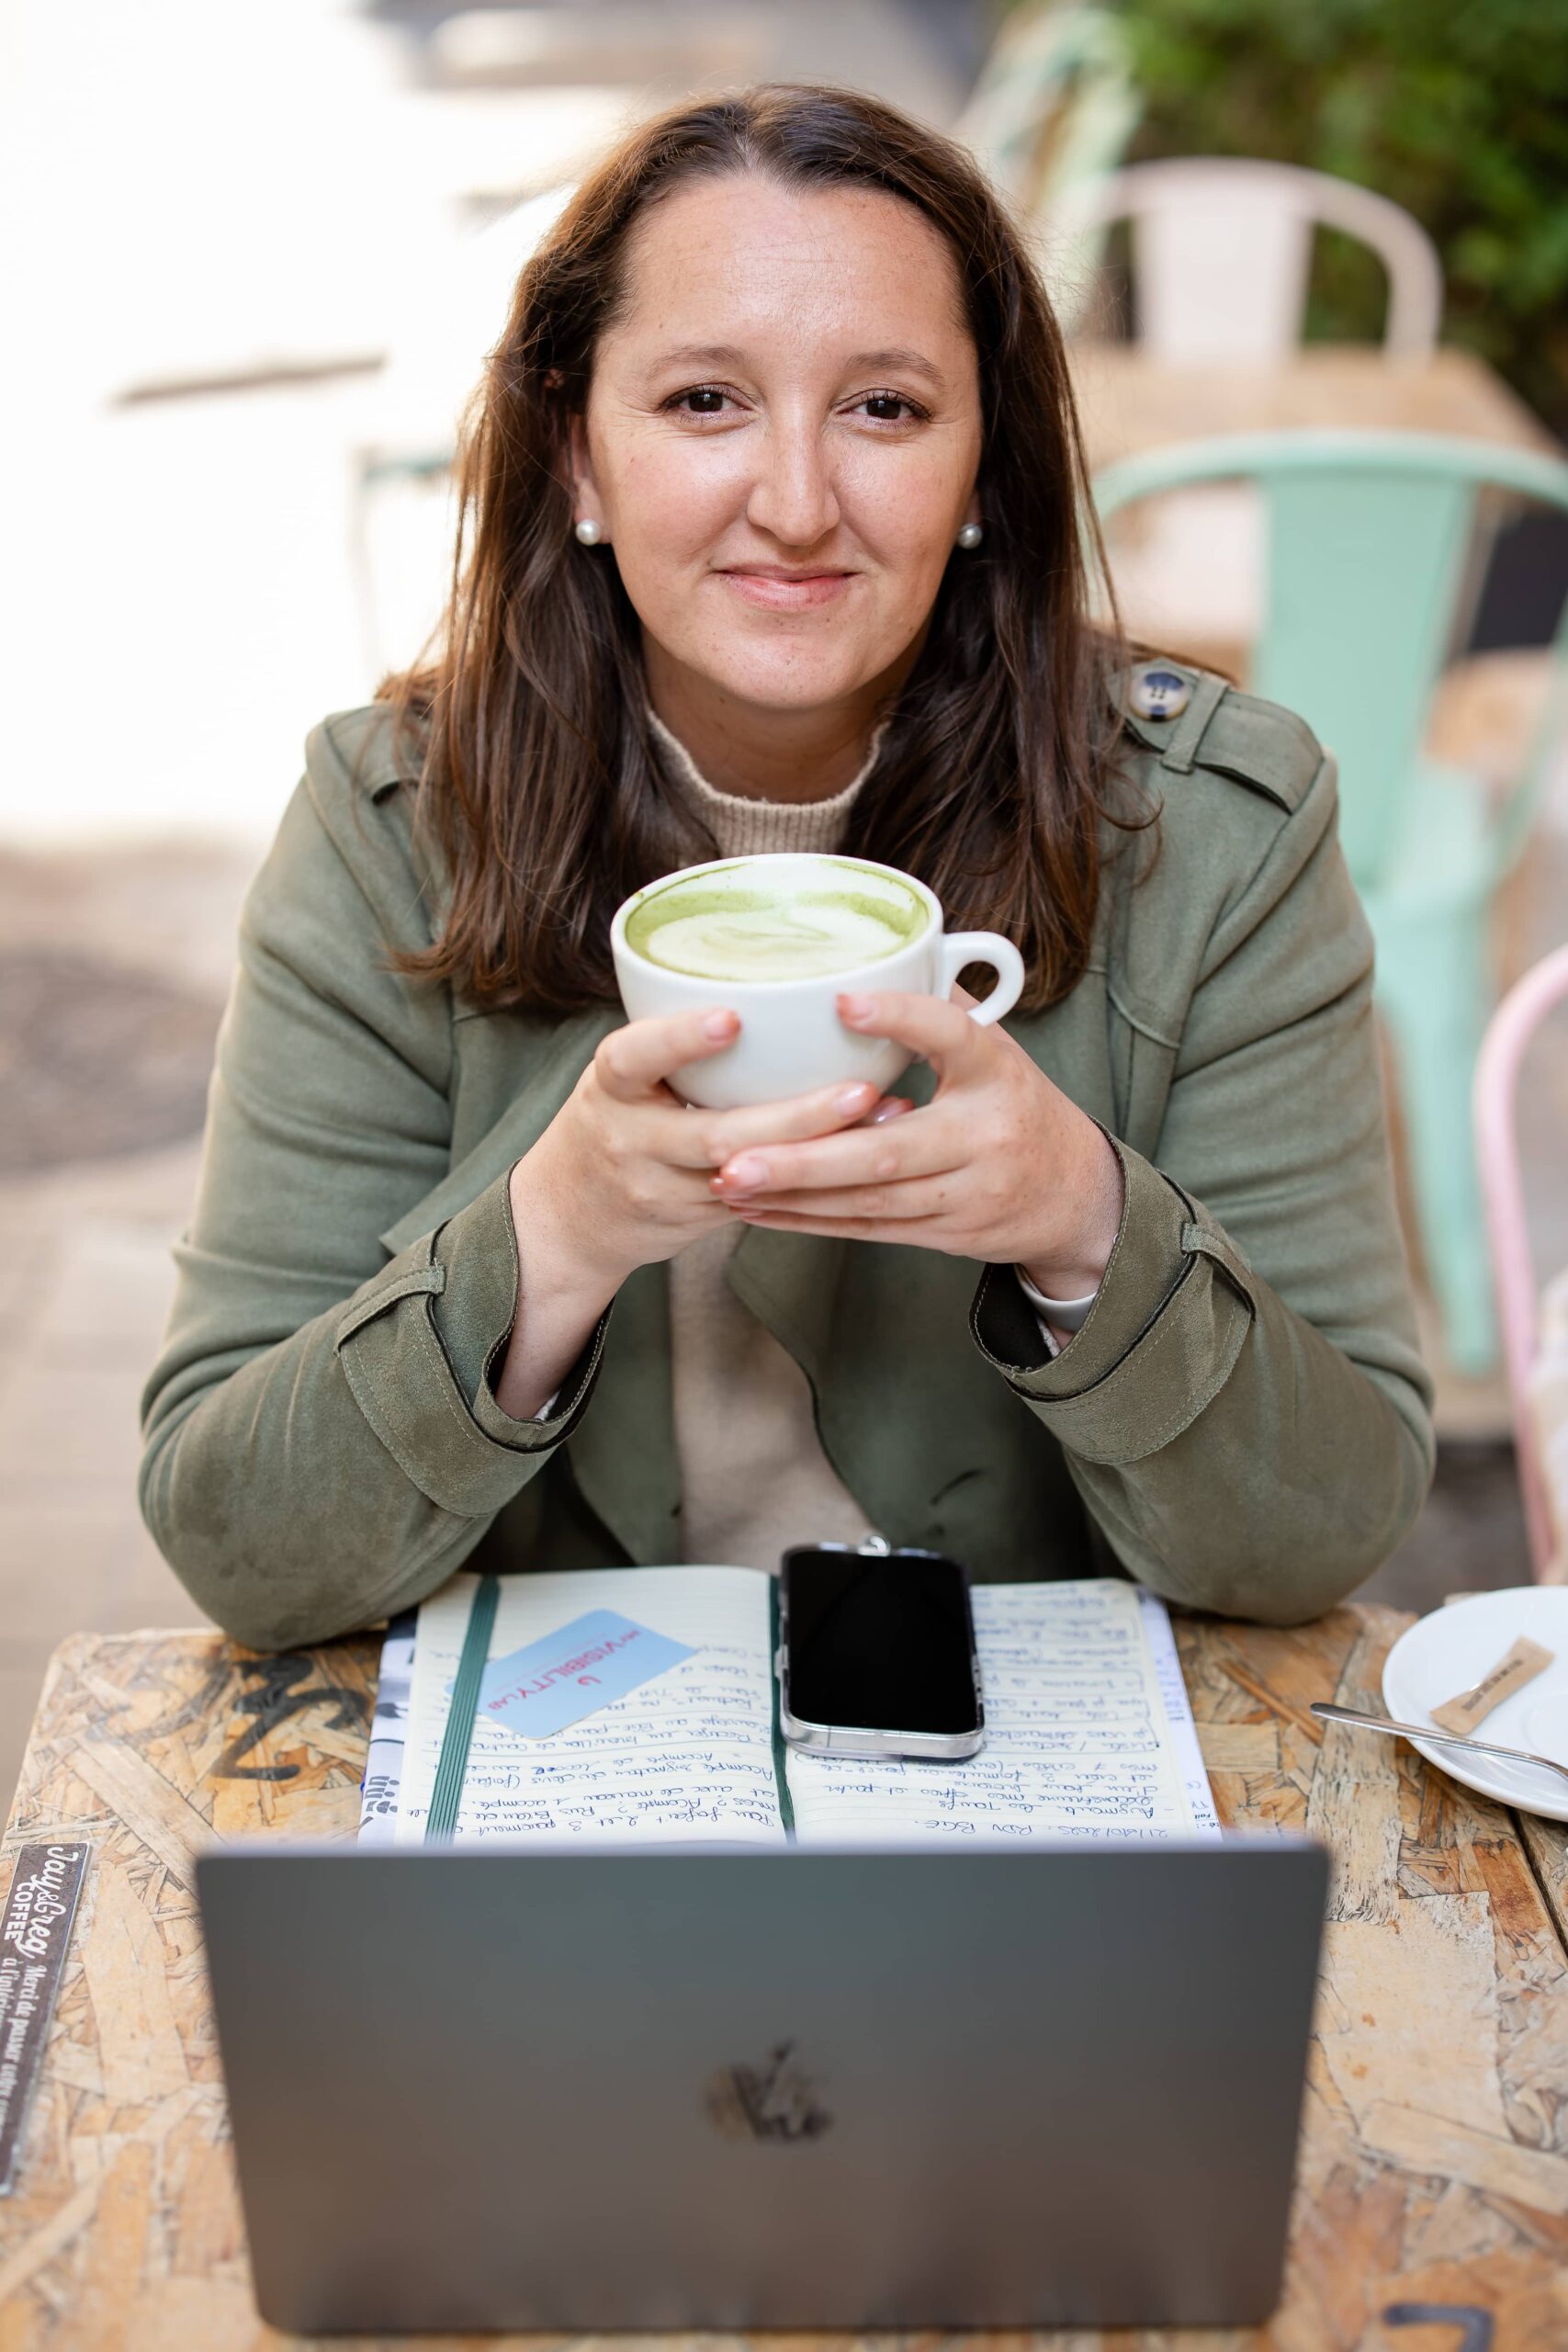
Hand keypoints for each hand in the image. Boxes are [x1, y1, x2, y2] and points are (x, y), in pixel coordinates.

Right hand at [496, 1007, 901, 1415]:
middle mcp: (632, 1140)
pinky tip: (867, 1162)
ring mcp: (662, 1190)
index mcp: (612, 1085)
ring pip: (751, 1177)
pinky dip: (814, 1181)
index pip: (635, 1056)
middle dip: (795, 1116)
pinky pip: (762, 1203)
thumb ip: (679, 1038)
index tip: (732, 1018)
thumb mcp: (626, 1072)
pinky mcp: (693, 1224)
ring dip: (822, 1153)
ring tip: (884, 1121)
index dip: (681, 1039)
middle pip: (718, 1134)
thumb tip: (781, 978)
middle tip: (860, 1089)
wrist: (569, 1216)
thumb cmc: (618, 1116)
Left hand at [708, 990, 1123, 1297]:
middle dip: (805, 1158)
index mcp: (994, 1073)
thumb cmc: (1016, 1106)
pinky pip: (869, 1230)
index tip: (842, 1003)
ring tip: (728, 1181)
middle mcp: (984, 1136)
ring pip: (870, 1201)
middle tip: (733, 1152)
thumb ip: (941, 1007)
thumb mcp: (997, 1051)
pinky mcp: (947, 1233)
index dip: (901, 1020)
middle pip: (887, 1152)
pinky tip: (759, 1210)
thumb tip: (880, 952)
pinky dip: (810, 1221)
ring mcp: (967, 1192)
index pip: (952, 1037)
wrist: (1075, 1196)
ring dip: (794, 1194)